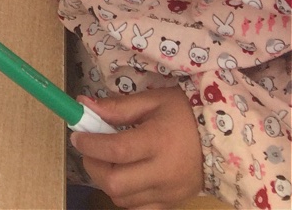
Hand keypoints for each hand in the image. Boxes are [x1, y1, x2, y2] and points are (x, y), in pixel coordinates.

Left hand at [70, 88, 203, 209]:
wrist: (220, 139)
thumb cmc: (184, 113)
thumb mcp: (152, 100)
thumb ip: (117, 107)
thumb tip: (83, 105)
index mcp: (158, 141)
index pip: (116, 149)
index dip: (91, 144)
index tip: (77, 135)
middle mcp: (163, 172)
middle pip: (115, 183)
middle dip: (93, 166)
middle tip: (89, 149)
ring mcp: (168, 193)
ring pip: (122, 200)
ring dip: (106, 181)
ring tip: (106, 160)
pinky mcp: (171, 204)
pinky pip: (138, 208)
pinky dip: (124, 194)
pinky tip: (124, 175)